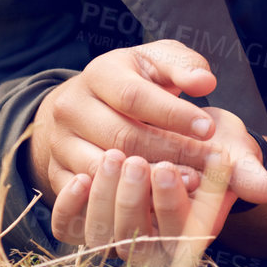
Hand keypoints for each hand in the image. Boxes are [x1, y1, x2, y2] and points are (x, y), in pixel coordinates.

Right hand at [30, 41, 266, 206]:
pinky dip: (120, 203)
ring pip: (104, 171)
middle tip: (209, 162)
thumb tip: (204, 82)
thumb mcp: (157, 62)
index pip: (134, 97)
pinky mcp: (57, 175)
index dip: (174, 115)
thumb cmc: (133, 81)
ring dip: (150, 182)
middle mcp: (71, 109)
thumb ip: (183, 66)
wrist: (82, 104)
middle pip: (122, 137)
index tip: (210, 128)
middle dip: (171, 152)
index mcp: (98, 74)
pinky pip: (86, 197)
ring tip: (190, 182)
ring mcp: (60, 144)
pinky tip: (154, 204)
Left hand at [50, 110, 266, 266]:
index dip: (170, 204)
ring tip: (113, 157)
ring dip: (105, 199)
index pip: (178, 235)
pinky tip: (79, 179)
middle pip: (135, 240)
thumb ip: (247, 172)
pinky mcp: (91, 222)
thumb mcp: (234, 154)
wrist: (179, 142)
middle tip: (134, 159)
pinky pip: (72, 230)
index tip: (166, 168)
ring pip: (102, 236)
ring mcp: (119, 237)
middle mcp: (153, 246)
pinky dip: (71, 209)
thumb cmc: (212, 147)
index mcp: (191, 236)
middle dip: (134, 200)